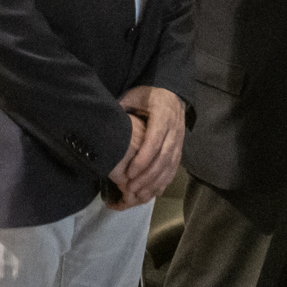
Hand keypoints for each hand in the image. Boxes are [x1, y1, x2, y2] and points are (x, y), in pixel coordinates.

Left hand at [105, 85, 183, 209]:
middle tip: (131, 188)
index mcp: (163, 115)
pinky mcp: (180, 148)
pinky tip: (153, 191)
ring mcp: (179, 140)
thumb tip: (106, 120)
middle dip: (147, 175)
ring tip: (139, 194)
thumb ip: (122, 107)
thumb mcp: (134, 96)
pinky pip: (174, 167)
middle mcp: (174, 129)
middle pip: (164, 157)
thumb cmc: (149, 95)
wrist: (172, 93)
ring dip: (155, 181)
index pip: (155, 141)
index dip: (143, 158)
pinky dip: (165, 181)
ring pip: (170, 165)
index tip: (130, 172)